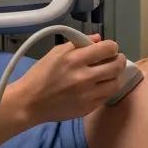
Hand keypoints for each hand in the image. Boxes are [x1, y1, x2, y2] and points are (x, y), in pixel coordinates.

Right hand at [11, 36, 125, 123]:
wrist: (29, 102)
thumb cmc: (40, 74)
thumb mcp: (56, 52)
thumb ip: (78, 43)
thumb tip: (98, 39)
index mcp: (75, 59)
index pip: (108, 48)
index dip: (111, 46)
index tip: (108, 48)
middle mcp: (84, 77)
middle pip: (116, 66)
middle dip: (118, 60)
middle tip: (114, 59)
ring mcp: (87, 95)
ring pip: (115, 83)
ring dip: (114, 76)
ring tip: (107, 73)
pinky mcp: (88, 108)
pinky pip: (106, 97)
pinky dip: (105, 89)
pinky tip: (98, 86)